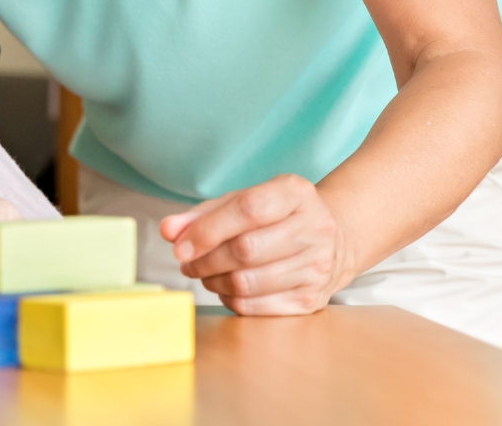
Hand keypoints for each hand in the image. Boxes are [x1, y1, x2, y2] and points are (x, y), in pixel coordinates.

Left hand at [158, 174, 355, 314]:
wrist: (333, 241)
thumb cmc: (277, 218)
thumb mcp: (244, 202)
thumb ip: (204, 214)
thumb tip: (168, 230)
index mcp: (296, 193)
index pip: (248, 209)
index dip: (208, 230)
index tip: (179, 247)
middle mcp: (314, 228)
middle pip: (246, 249)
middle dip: (205, 260)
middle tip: (187, 263)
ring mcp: (317, 267)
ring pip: (248, 282)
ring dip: (214, 282)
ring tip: (205, 274)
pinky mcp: (311, 300)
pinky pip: (256, 307)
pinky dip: (230, 300)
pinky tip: (227, 288)